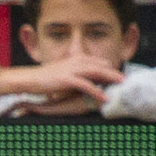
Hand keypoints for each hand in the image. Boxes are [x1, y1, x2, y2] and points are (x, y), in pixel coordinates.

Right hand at [0, 56, 120, 109]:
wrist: (29, 78)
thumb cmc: (45, 78)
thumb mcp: (64, 72)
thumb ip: (77, 73)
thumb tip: (87, 80)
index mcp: (76, 59)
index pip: (99, 62)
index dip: (110, 69)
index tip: (118, 76)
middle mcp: (76, 61)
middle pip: (101, 65)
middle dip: (115, 73)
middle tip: (126, 80)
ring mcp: (72, 69)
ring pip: (97, 72)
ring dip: (111, 78)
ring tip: (121, 84)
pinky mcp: (67, 79)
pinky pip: (86, 85)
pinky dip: (96, 91)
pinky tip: (104, 97)